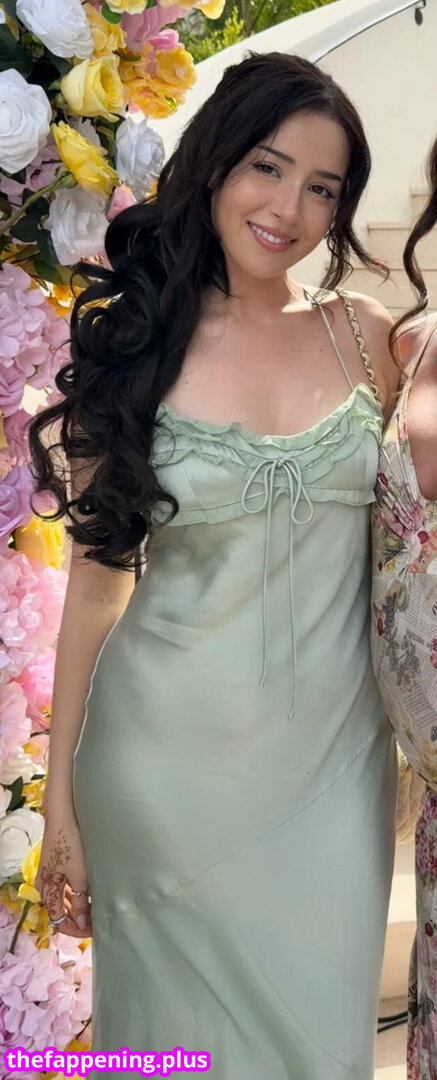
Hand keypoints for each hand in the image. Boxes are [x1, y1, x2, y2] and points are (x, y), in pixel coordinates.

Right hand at [35, 809, 91, 937]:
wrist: (64, 816)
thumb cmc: (71, 843)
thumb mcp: (80, 876)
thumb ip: (79, 901)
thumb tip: (80, 923)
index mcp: (47, 890)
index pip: (59, 920)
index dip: (76, 929)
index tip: (94, 931)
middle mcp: (45, 885)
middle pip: (60, 911)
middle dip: (78, 919)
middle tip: (98, 921)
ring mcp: (51, 875)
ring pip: (64, 899)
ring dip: (78, 907)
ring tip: (97, 908)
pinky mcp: (57, 866)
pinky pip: (65, 887)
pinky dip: (77, 894)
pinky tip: (90, 893)